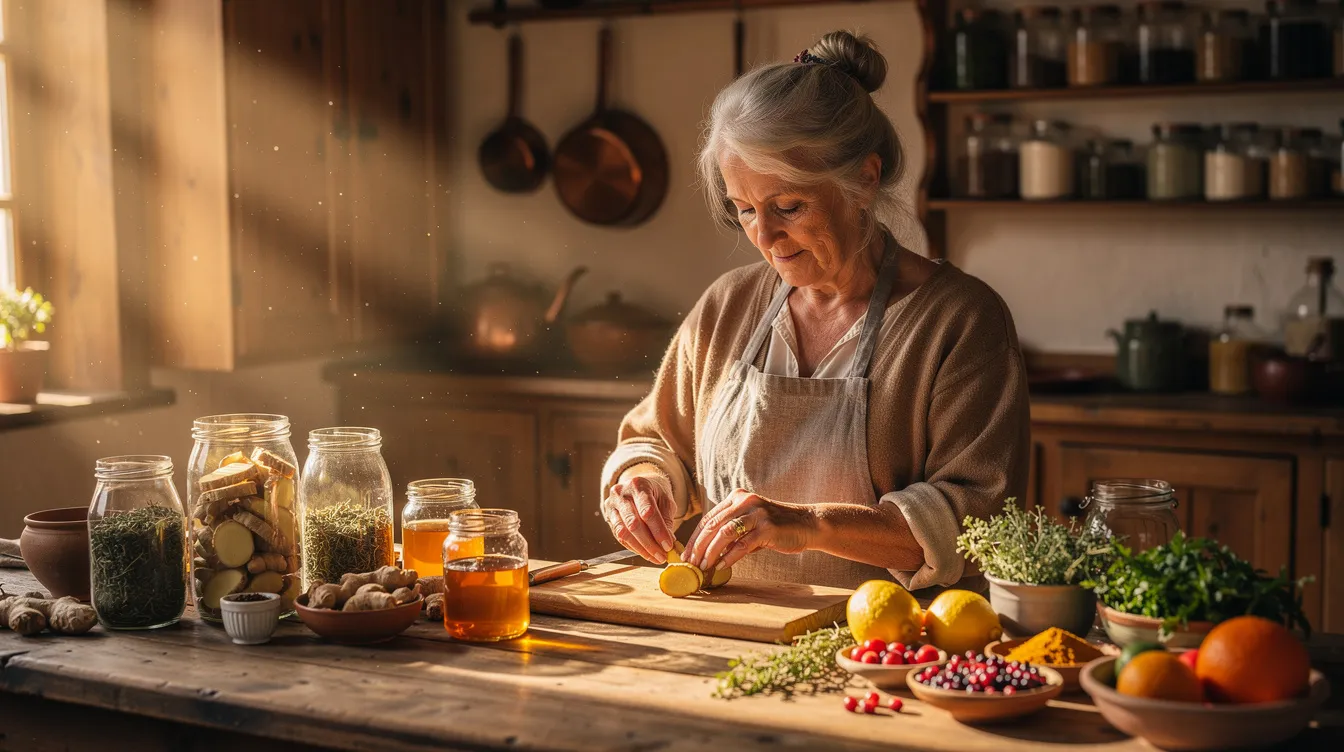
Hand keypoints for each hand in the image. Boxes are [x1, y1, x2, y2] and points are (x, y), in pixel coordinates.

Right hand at [601, 472, 675, 564]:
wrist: (638, 486)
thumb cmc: (655, 493)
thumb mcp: (666, 500)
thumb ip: (667, 520)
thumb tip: (669, 543)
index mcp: (638, 485)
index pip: (648, 511)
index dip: (659, 531)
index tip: (669, 546)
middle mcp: (621, 493)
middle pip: (634, 524)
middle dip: (650, 544)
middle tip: (663, 556)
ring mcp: (612, 505)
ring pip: (624, 533)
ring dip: (641, 549)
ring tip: (655, 557)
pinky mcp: (608, 517)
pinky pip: (619, 536)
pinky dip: (634, 547)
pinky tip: (646, 553)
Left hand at [683, 488, 816, 571]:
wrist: (807, 524)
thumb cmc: (776, 528)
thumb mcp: (750, 527)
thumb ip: (731, 536)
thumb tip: (707, 555)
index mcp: (737, 498)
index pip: (709, 518)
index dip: (695, 537)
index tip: (686, 554)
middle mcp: (745, 501)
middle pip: (713, 525)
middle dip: (698, 546)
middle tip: (690, 564)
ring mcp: (756, 513)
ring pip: (725, 533)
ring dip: (710, 552)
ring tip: (703, 567)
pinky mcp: (767, 527)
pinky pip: (742, 544)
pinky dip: (729, 556)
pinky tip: (721, 566)